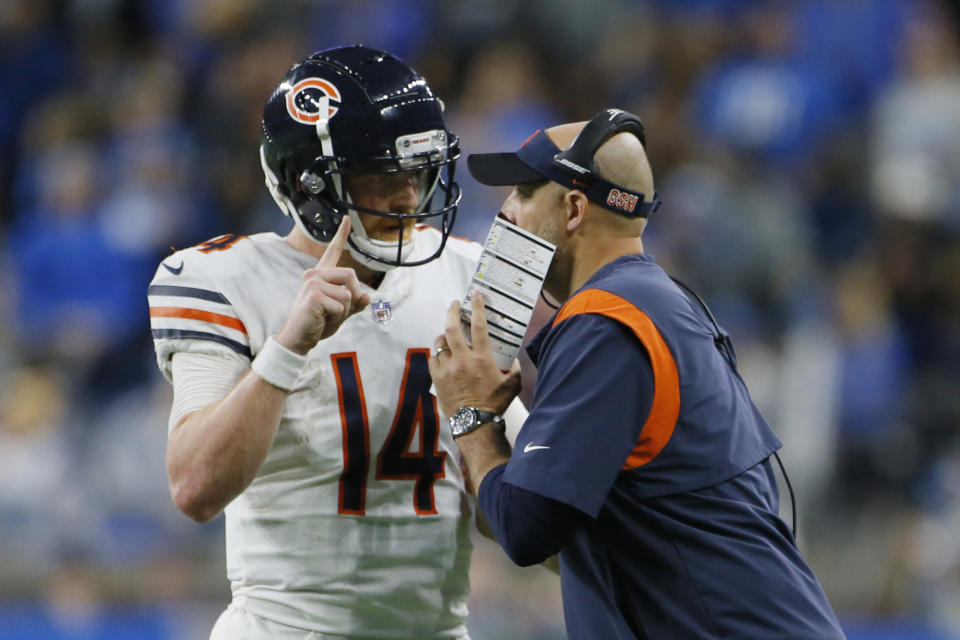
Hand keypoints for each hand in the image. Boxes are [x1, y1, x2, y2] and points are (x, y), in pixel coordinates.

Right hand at [275, 217, 370, 353]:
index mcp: (320, 275)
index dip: (341, 235)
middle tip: (337, 311)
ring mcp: (312, 283)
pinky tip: (321, 319)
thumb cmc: (317, 325)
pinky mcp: (313, 295)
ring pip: (348, 294)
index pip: (332, 251)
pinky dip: (337, 317)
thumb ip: (353, 304)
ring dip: (344, 311)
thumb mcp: (339, 314)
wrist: (298, 339)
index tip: (347, 218)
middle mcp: (315, 274)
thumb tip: (367, 296)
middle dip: (353, 296)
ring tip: (326, 316)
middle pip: (351, 276)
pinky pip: (341, 306)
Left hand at [428, 291, 521, 417]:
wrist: (474, 423)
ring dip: (444, 335)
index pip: (479, 326)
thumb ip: (515, 368)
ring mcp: (447, 368)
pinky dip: (437, 354)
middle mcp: (462, 359)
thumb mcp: (512, 384)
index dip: (477, 307)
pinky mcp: (437, 378)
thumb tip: (515, 358)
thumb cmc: (495, 404)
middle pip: (451, 328)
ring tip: (448, 334)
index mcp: (481, 358)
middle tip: (455, 304)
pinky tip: (442, 355)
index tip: (475, 294)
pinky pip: (433, 359)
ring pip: (440, 343)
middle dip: (452, 312)